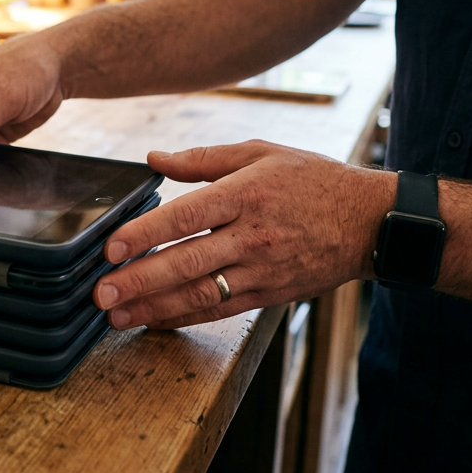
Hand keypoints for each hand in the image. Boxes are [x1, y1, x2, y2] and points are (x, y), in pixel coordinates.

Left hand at [93, 141, 394, 329]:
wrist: (371, 222)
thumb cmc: (312, 181)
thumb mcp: (260, 153)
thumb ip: (202, 160)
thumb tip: (153, 158)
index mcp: (246, 194)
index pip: (186, 216)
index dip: (146, 233)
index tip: (111, 247)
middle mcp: (252, 236)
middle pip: (187, 262)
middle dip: (139, 280)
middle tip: (100, 293)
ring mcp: (261, 270)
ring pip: (200, 294)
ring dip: (153, 307)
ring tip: (115, 315)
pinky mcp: (269, 294)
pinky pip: (220, 310)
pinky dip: (183, 317)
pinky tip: (152, 320)